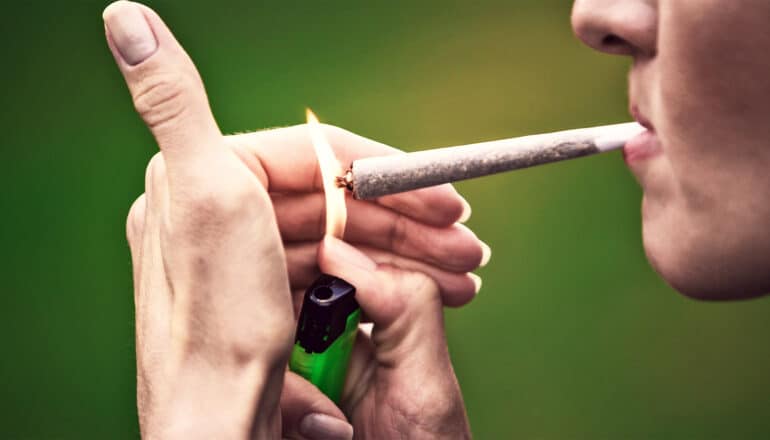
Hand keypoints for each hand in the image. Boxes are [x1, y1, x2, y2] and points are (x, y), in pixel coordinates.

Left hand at [105, 1, 487, 437]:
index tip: (444, 194)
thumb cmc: (218, 314)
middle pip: (334, 203)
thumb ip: (170, 98)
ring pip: (341, 240)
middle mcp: (218, 215)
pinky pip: (330, 274)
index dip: (385, 171)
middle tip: (465, 240)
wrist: (221, 420)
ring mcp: (243, 261)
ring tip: (463, 271)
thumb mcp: (203, 190)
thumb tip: (124, 15)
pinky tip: (421, 288)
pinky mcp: (261, 298)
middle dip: (408, 220)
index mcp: (202, 178)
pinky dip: (378, 278)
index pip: (313, 157)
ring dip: (406, 252)